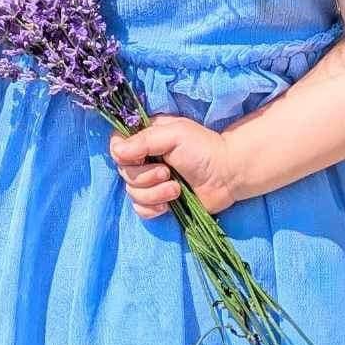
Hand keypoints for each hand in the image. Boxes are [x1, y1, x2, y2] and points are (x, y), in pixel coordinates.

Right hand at [110, 115, 238, 219]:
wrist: (227, 175)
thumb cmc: (203, 148)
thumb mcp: (173, 134)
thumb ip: (143, 141)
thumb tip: (116, 151)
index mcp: (146, 139)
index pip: (117, 146)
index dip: (122, 154)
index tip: (139, 157)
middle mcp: (145, 159)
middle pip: (124, 173)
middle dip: (146, 176)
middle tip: (168, 172)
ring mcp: (151, 182)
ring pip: (132, 193)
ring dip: (154, 193)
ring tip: (176, 189)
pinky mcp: (159, 201)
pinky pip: (140, 210)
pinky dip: (153, 208)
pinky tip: (169, 204)